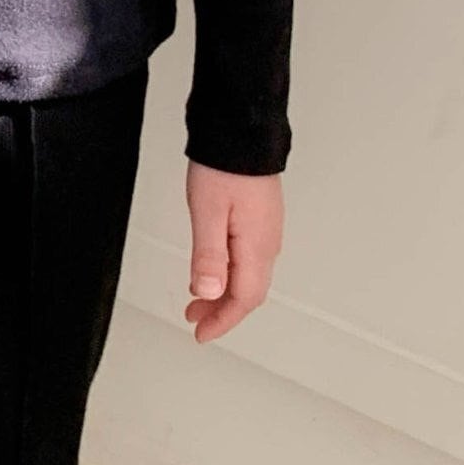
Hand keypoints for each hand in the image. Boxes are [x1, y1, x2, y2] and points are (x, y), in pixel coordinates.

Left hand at [183, 158, 283, 341]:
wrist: (242, 131)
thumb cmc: (224, 166)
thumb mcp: (207, 212)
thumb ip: (208, 255)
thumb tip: (207, 292)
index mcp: (257, 246)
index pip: (244, 298)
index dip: (222, 320)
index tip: (201, 333)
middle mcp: (268, 242)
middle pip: (249, 292)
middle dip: (222, 311)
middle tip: (194, 319)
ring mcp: (267, 230)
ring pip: (249, 276)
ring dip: (225, 293)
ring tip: (198, 300)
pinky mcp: (261, 219)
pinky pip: (250, 258)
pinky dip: (231, 274)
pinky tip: (214, 269)